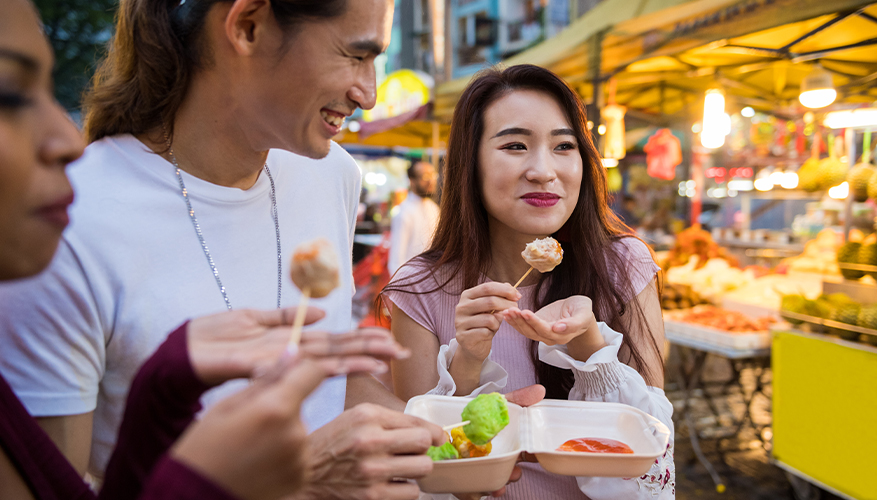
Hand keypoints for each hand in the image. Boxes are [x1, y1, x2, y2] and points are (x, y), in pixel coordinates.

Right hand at [172, 354, 378, 499]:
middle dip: (282, 405)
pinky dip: (283, 452)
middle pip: (301, 403)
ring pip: (298, 427)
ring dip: (282, 430)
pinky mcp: (301, 475)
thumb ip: (266, 378)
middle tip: (250, 423)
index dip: (301, 369)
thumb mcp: (228, 405)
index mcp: (276, 408)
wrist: (196, 497)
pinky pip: (298, 451)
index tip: (286, 375)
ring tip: (251, 445)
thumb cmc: (204, 447)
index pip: (312, 372)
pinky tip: (258, 460)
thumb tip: (294, 351)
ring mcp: (300, 457)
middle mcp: (296, 432)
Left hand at [187, 306, 409, 384]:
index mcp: (290, 341)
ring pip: (320, 359)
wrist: (181, 352)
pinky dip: (310, 366)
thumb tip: (324, 313)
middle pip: (336, 351)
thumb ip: (286, 314)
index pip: (334, 341)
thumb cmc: (214, 336)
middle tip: (400, 354)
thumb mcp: (253, 316)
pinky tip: (336, 365)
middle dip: (368, 351)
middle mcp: (289, 353)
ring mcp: (275, 360)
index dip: (361, 341)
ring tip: (380, 362)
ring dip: (351, 361)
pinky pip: (288, 364)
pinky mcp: (254, 364)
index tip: (390, 342)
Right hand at [295, 404, 445, 499]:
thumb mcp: (355, 416)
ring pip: (423, 468)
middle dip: (422, 448)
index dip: (434, 431)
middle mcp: (370, 440)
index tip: (438, 437)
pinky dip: (405, 488)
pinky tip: (392, 482)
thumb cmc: (332, 442)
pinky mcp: (372, 496)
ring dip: (416, 469)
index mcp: (367, 416)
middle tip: (413, 451)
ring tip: (402, 467)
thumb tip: (429, 431)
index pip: (417, 423)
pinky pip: (411, 492)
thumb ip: (389, 419)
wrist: (304, 474)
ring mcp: (372, 470)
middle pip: (424, 443)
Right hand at [454, 283, 520, 362]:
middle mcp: (461, 307)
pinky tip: (488, 333)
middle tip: (516, 310)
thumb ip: (500, 297)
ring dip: (498, 323)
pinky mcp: (462, 336)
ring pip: (489, 319)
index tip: (518, 296)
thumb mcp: (492, 308)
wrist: (473, 344)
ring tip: (495, 325)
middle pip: (490, 301)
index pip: (487, 287)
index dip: (505, 290)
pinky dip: (491, 332)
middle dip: (507, 305)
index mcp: (467, 295)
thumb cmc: (484, 323)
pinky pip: (485, 332)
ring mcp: (460, 322)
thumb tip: (513, 290)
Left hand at [458, 385, 546, 498]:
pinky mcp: (461, 478)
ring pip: (490, 483)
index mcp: (507, 445)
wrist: (447, 418)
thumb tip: (540, 390)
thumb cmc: (477, 413)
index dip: (532, 457)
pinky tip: (472, 490)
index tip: (535, 457)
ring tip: (496, 486)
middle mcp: (495, 459)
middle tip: (514, 473)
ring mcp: (479, 469)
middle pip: (509, 473)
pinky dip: (471, 494)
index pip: (524, 455)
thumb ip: (518, 398)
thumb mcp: (496, 404)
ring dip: (495, 486)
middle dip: (512, 476)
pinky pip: (468, 492)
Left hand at [502, 295, 599, 346]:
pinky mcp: (536, 326)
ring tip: (506, 311)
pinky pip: (523, 326)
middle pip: (532, 332)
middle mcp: (550, 337)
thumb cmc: (583, 311)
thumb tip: (558, 328)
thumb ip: (573, 323)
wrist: (579, 310)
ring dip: (515, 321)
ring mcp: (542, 333)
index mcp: (562, 336)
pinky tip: (506, 314)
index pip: (545, 330)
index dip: (535, 322)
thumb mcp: (583, 315)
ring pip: (526, 330)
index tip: (526, 312)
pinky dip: (514, 321)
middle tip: (511, 310)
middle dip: (521, 321)